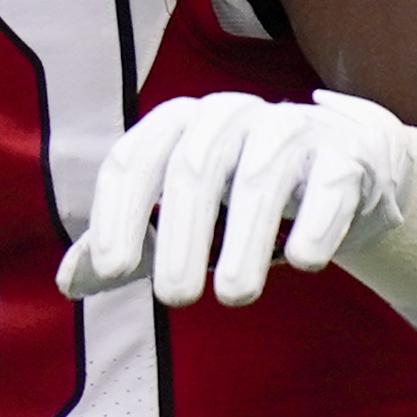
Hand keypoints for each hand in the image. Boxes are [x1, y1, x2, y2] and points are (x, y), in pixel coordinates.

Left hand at [58, 91, 416, 306]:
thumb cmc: (240, 198)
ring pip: (260, 179)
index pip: (134, 160)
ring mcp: (291, 130)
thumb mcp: (180, 216)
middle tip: (173, 299)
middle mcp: (229, 116)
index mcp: (178, 125)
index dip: (117, 213)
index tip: (111, 269)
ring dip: (243, 241)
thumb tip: (70, 281)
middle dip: (179, 235)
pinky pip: (330, 183)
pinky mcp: (346, 154)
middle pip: (194, 171)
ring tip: (233, 296)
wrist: (343, 171)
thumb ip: (129, 245)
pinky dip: (316, 222)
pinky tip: (302, 262)